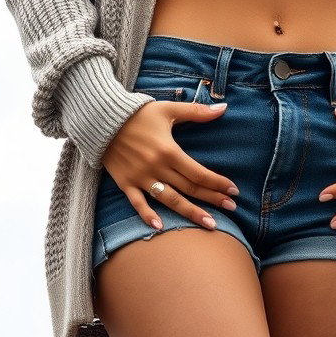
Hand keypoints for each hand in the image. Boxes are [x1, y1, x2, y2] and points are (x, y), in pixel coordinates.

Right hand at [101, 99, 240, 232]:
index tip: (234, 190)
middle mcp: (156, 167)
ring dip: (190, 213)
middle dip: (212, 199)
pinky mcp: (126, 183)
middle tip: (232, 208)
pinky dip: (148, 216)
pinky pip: (138, 203)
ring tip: (210, 224)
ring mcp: (140, 177)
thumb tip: (223, 109)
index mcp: (169, 151)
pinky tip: (160, 227)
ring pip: (170, 200)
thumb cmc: (138, 113)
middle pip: (189, 188)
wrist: (102, 119)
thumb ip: (197, 112)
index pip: (199, 173)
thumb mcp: (169, 109)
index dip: (218, 182)